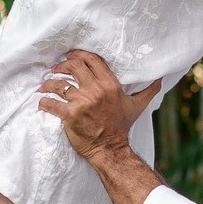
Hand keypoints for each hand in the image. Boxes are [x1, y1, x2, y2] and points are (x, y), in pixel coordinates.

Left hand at [36, 49, 161, 160]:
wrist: (110, 149)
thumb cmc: (121, 127)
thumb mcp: (137, 106)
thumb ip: (148, 90)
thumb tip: (161, 79)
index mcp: (110, 85)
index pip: (92, 60)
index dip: (78, 55)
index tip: (70, 55)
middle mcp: (96, 90)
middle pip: (74, 67)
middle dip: (62, 65)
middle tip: (56, 69)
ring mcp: (82, 102)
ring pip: (59, 84)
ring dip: (49, 83)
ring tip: (45, 86)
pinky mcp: (70, 115)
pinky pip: (51, 103)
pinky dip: (43, 102)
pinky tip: (41, 102)